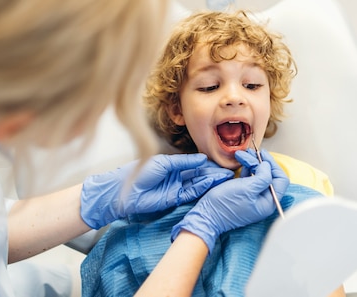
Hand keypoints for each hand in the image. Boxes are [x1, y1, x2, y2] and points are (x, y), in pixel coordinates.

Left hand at [80, 154, 233, 228]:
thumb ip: (184, 161)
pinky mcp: (175, 198)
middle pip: (199, 174)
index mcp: (174, 164)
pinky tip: (211, 183)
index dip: (208, 164)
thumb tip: (202, 159)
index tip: (222, 162)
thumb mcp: (164, 162)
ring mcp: (177, 187)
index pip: (195, 164)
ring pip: (198, 183)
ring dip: (211, 181)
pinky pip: (191, 192)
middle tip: (229, 172)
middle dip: (213, 173)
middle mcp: (178, 176)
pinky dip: (201, 188)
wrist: (126, 190)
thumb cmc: (141, 171)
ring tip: (225, 178)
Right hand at [171, 150, 288, 252]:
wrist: (207, 214)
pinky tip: (241, 162)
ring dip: (252, 163)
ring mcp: (253, 196)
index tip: (263, 155)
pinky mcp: (244, 193)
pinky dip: (247, 168)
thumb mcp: (248, 188)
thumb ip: (263, 176)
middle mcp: (263, 200)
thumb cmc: (226, 204)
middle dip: (260, 162)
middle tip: (250, 153)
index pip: (280, 180)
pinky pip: (250, 177)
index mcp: (269, 202)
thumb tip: (267, 166)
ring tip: (242, 154)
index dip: (272, 165)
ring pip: (258, 175)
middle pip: (269, 176)